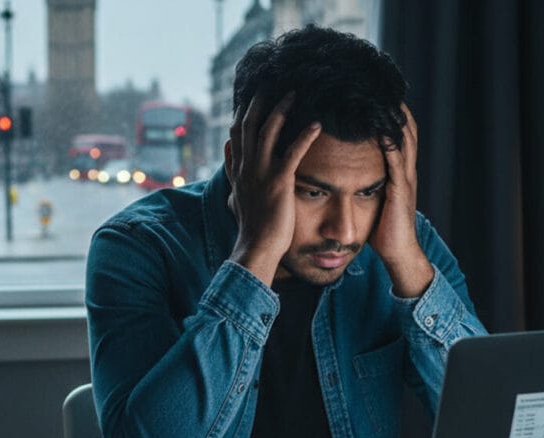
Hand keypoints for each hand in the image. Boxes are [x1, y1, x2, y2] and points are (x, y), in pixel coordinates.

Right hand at [226, 93, 322, 285]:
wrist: (257, 247)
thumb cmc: (252, 226)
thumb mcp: (235, 194)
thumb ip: (232, 171)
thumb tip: (226, 150)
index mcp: (239, 169)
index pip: (237, 132)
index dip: (244, 111)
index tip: (253, 95)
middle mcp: (247, 166)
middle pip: (249, 123)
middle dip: (260, 100)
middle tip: (272, 82)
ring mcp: (261, 172)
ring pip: (268, 131)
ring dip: (281, 109)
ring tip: (295, 93)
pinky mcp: (279, 181)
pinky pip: (292, 152)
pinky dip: (304, 136)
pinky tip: (317, 124)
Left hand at [370, 104, 433, 297]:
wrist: (398, 254)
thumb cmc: (383, 231)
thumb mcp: (375, 201)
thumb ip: (368, 184)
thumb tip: (352, 174)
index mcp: (398, 172)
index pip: (398, 135)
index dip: (392, 114)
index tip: (378, 94)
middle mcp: (405, 171)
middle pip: (405, 130)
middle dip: (396, 108)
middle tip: (383, 86)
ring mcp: (405, 179)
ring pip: (404, 141)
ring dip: (395, 119)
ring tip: (385, 97)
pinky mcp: (400, 190)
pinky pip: (396, 162)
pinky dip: (391, 144)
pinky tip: (383, 130)